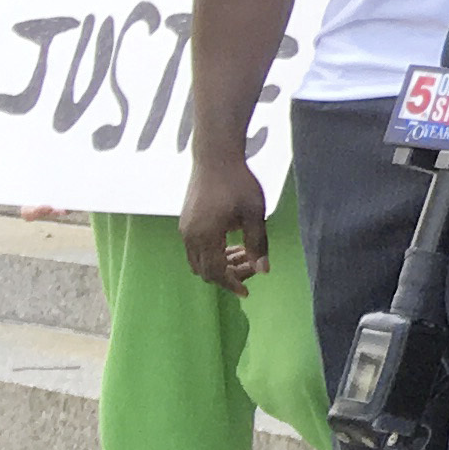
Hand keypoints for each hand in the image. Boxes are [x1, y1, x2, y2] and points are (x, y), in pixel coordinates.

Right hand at [178, 153, 268, 293]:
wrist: (215, 157)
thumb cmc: (239, 183)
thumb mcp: (254, 214)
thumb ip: (258, 244)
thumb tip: (263, 271)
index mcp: (206, 237)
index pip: (216, 272)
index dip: (231, 284)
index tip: (247, 292)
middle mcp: (189, 236)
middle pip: (205, 270)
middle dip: (228, 275)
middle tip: (252, 267)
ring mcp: (185, 229)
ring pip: (199, 260)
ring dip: (220, 264)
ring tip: (245, 254)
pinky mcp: (186, 222)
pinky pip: (196, 248)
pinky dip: (213, 253)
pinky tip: (233, 243)